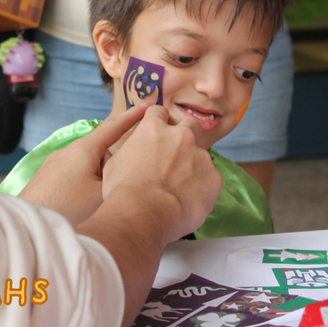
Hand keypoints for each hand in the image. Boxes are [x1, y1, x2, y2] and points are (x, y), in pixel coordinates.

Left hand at [19, 104, 149, 224]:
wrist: (28, 223)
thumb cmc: (68, 208)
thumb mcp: (103, 193)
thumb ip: (117, 176)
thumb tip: (120, 171)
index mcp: (85, 149)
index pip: (113, 126)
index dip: (131, 117)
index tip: (146, 106)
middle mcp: (68, 150)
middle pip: (101, 152)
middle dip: (111, 168)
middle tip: (109, 192)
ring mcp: (55, 163)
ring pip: (87, 166)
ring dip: (95, 180)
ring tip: (90, 205)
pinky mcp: (46, 177)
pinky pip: (73, 175)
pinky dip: (81, 186)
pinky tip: (76, 206)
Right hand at [101, 105, 221, 241]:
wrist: (144, 214)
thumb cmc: (123, 191)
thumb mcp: (114, 165)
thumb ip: (129, 153)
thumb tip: (130, 155)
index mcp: (154, 129)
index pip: (159, 112)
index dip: (158, 122)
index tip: (158, 133)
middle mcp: (181, 136)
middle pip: (190, 126)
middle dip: (184, 137)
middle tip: (175, 158)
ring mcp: (200, 156)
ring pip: (201, 156)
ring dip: (193, 167)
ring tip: (179, 188)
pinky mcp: (213, 177)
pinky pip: (210, 180)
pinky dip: (202, 188)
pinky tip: (189, 201)